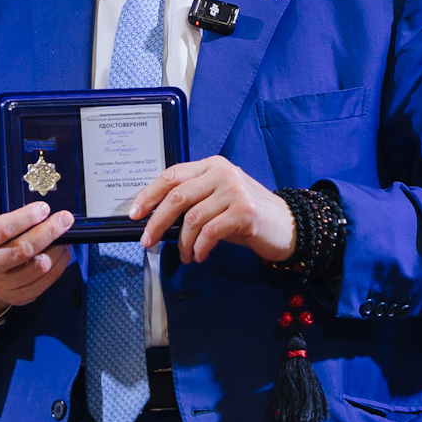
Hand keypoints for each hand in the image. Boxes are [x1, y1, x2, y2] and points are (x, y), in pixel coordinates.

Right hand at [0, 189, 75, 320]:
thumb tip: (15, 180)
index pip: (2, 229)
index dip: (26, 218)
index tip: (44, 208)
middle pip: (23, 249)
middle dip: (49, 231)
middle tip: (65, 218)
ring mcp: (3, 285)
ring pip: (38, 267)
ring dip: (57, 249)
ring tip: (65, 236)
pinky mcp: (18, 297)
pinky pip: (45, 282)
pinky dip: (59, 265)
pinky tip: (62, 252)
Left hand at [128, 157, 295, 264]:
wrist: (287, 225)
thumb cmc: (246, 216)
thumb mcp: (217, 201)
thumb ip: (191, 201)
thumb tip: (154, 218)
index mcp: (211, 165)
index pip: (171, 175)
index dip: (149, 194)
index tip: (134, 213)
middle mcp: (222, 173)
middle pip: (177, 196)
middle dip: (157, 222)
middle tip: (148, 240)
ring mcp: (234, 190)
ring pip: (192, 218)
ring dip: (183, 243)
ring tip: (186, 255)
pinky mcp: (244, 211)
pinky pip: (209, 232)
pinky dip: (200, 248)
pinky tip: (200, 256)